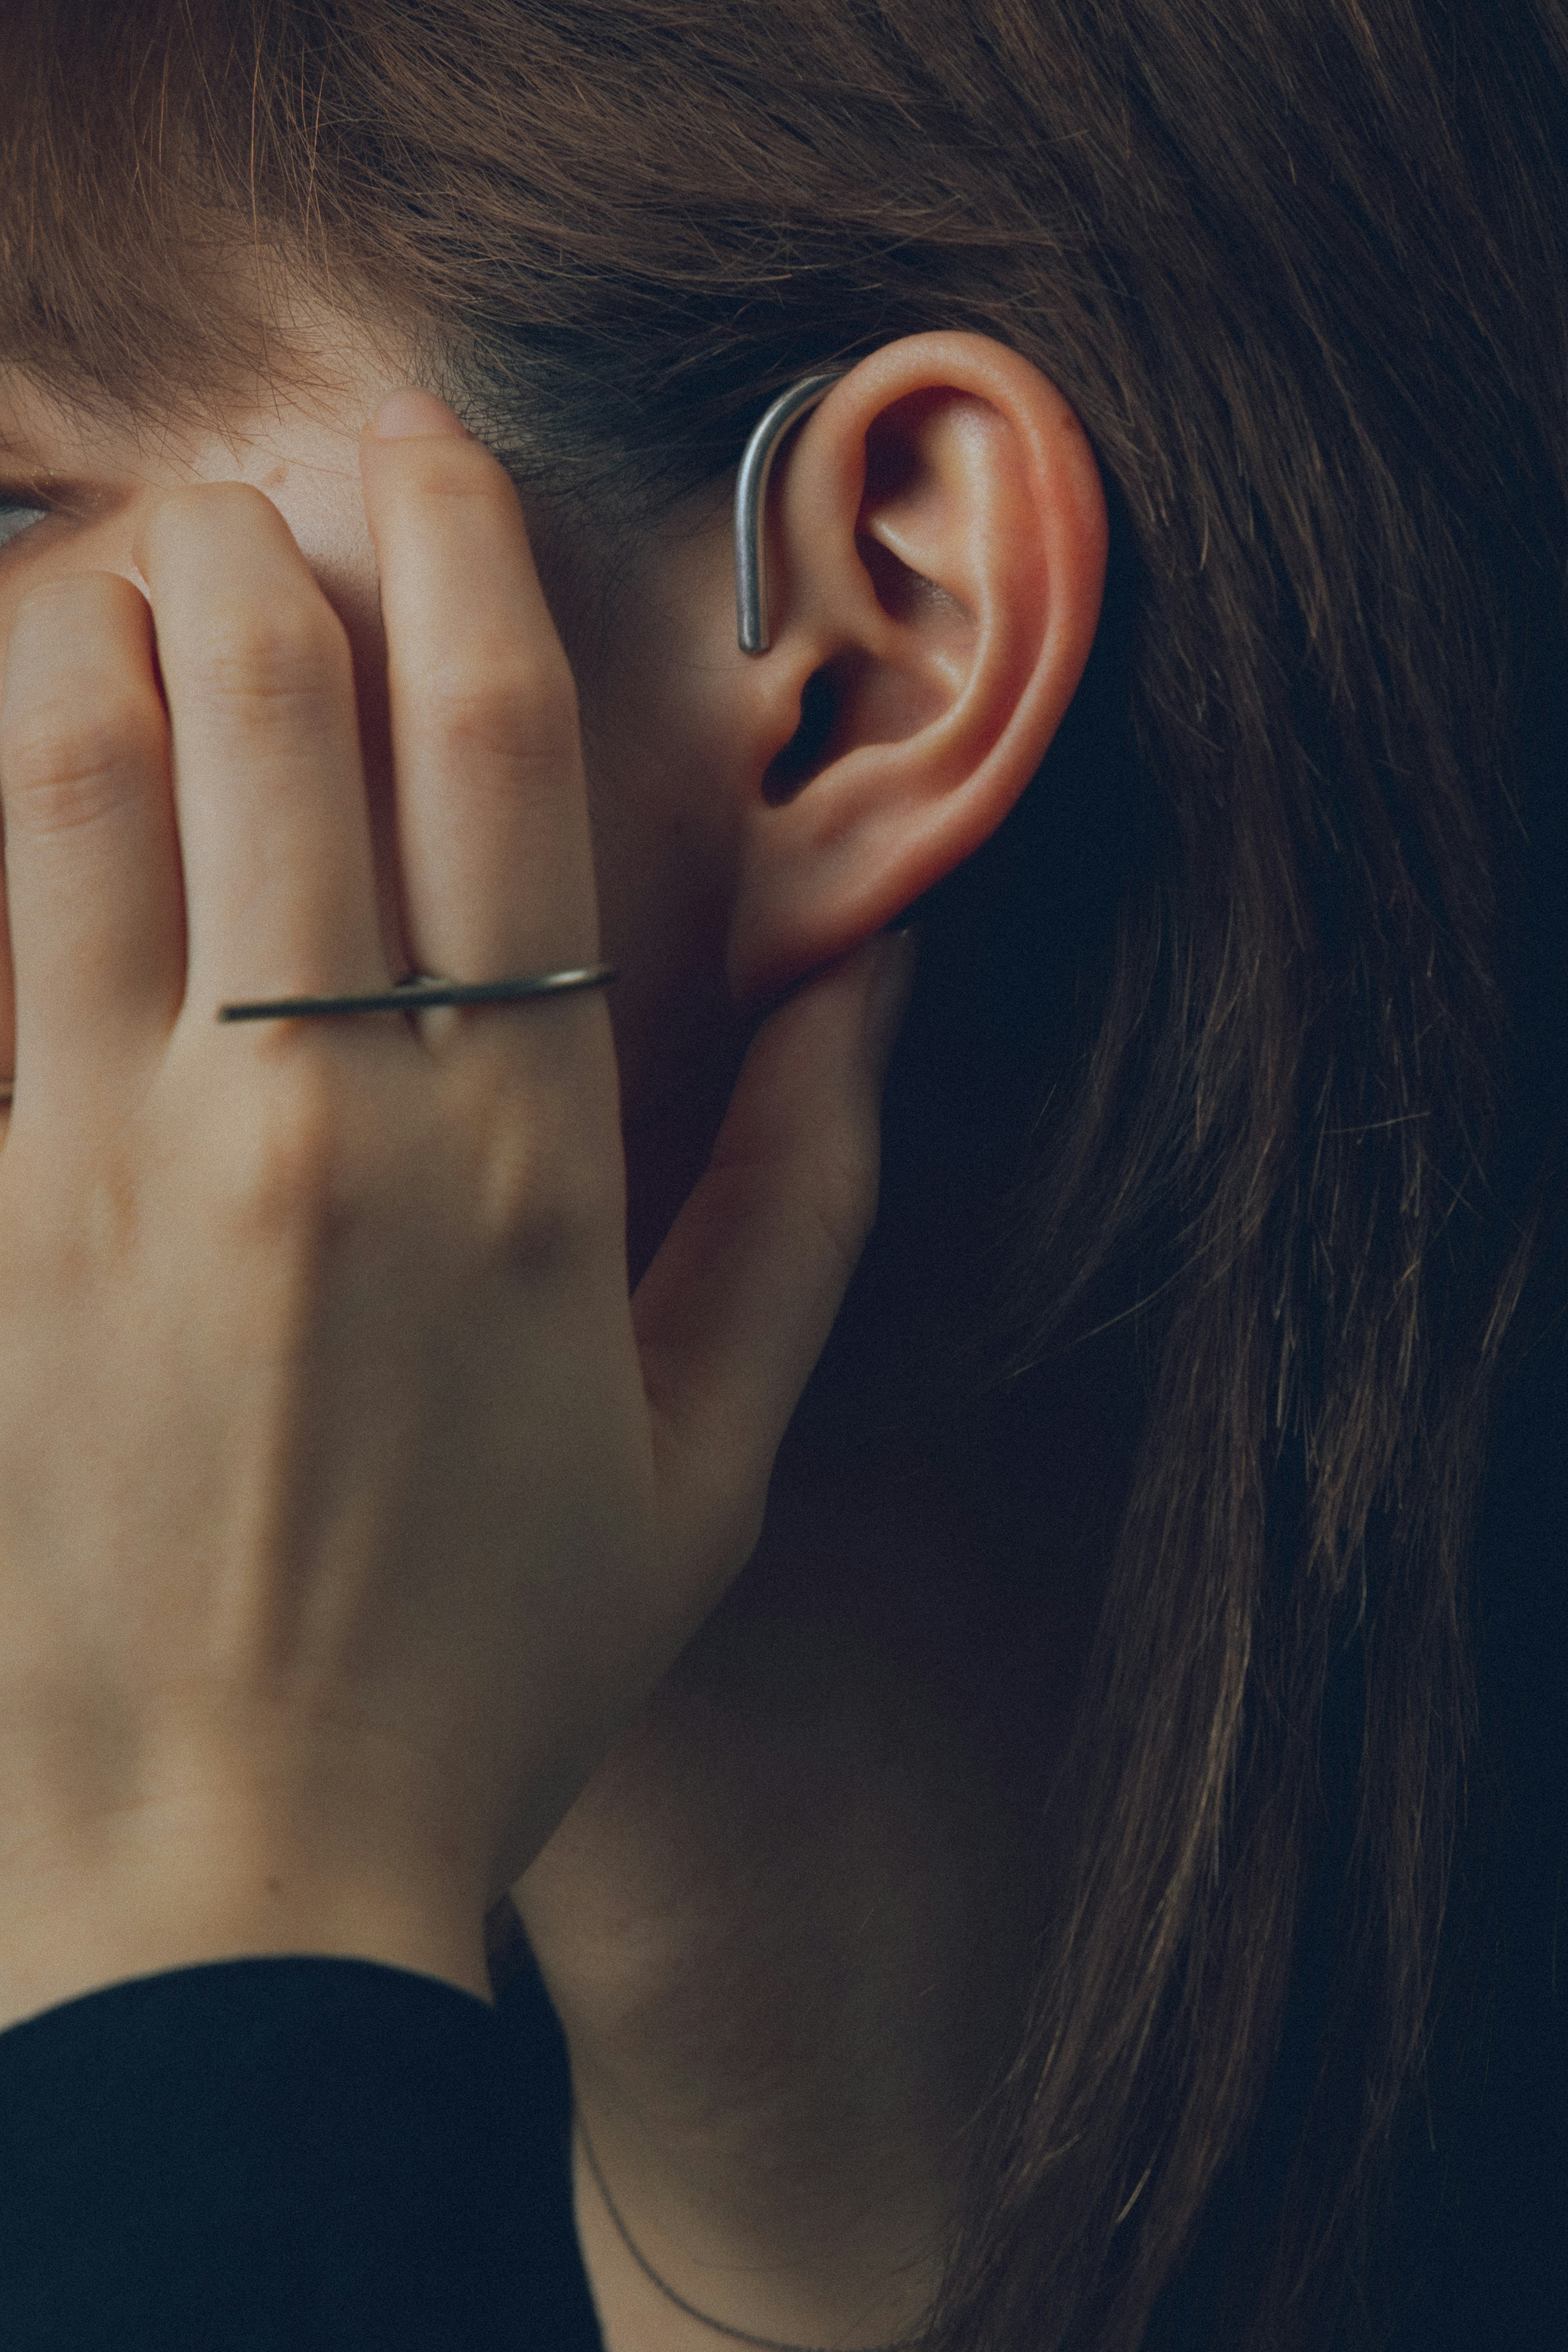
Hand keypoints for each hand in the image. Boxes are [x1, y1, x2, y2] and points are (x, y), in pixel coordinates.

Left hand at [0, 390, 915, 2027]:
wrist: (232, 1878)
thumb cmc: (493, 1668)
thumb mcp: (711, 1458)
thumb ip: (811, 1201)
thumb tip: (869, 981)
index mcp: (514, 1161)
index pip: (491, 757)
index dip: (460, 565)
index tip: (429, 465)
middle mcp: (309, 1119)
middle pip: (268, 709)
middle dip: (264, 541)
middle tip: (264, 487)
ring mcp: (101, 1169)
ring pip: (71, 774)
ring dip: (95, 616)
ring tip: (120, 566)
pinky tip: (15, 738)